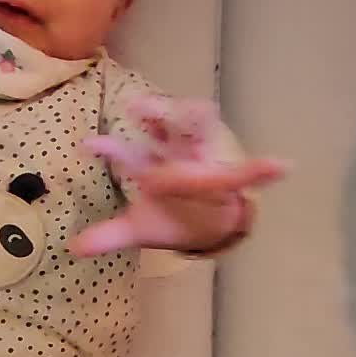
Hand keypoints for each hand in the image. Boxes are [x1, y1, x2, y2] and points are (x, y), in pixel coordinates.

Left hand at [72, 94, 286, 257]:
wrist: (205, 225)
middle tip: (139, 108)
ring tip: (200, 110)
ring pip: (202, 128)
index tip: (88, 146)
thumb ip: (108, 236)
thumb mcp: (138, 228)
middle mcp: (175, 153)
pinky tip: (282, 167)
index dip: (108, 148)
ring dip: (200, 118)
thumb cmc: (170, 215)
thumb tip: (73, 248)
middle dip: (155, 113)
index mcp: (150, 164)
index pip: (126, 151)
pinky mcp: (228, 177)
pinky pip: (247, 172)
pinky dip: (263, 170)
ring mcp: (203, 159)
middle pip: (165, 125)